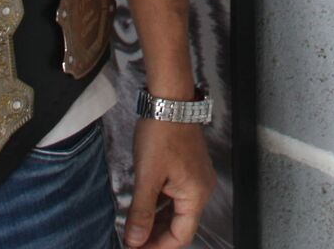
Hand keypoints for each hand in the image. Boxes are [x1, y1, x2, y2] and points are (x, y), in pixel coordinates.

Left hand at [123, 119, 213, 247]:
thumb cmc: (162, 133)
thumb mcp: (147, 176)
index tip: (135, 248)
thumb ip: (141, 212)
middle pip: (180, 225)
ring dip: (156, 221)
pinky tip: (142, 208)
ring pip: (176, 211)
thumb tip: (135, 241)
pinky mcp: (187, 169)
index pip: (180, 235)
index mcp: (196, 194)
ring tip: (133, 227)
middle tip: (132, 240)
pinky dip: (159, 205)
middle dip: (155, 236)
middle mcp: (201, 189)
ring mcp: (195, 178)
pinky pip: (175, 196)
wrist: (169, 100)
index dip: (158, 247)